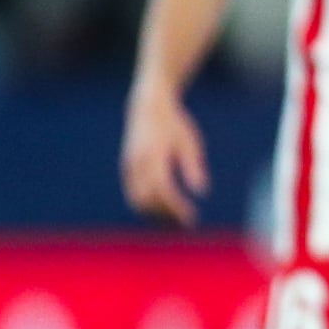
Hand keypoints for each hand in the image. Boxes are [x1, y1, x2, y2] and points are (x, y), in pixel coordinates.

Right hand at [120, 81, 210, 226]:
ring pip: (137, 200)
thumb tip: (202, 192)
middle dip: (166, 215)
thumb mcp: (190, 142)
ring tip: (175, 219)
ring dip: (155, 213)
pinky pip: (133, 193)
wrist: (148, 106)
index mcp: (155, 155)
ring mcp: (129, 166)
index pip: (163, 189)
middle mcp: (138, 163)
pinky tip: (164, 207)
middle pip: (147, 200)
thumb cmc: (174, 123)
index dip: (176, 207)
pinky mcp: (127, 168)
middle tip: (186, 222)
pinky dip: (147, 205)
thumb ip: (194, 166)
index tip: (191, 217)